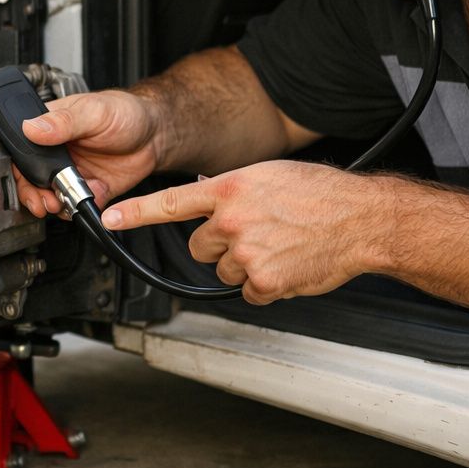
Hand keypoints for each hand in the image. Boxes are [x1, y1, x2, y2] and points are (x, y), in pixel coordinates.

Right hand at [14, 90, 164, 216]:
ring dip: (54, 204)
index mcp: (52, 128)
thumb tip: (32, 127)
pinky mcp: (92, 189)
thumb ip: (63, 121)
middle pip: (32, 179)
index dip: (21, 169)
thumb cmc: (125, 112)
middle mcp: (59, 152)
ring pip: (52, 196)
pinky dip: (80, 208)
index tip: (28, 180)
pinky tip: (89, 199)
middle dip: (34, 194)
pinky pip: (78, 206)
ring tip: (62, 204)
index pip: (24, 150)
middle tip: (44, 201)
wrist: (157, 132)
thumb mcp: (93, 111)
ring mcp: (74, 172)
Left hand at [98, 160, 390, 304]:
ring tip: (278, 245)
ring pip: (223, 270)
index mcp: (231, 188)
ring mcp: (246, 253)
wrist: (360, 218)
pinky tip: (286, 264)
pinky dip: (264, 285)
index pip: (171, 202)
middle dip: (220, 244)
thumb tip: (205, 198)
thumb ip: (231, 190)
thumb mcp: (268, 175)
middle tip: (256, 232)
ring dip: (244, 264)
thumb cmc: (320, 194)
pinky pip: (247, 292)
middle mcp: (233, 220)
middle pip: (200, 246)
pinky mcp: (263, 282)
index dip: (136, 212)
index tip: (108, 218)